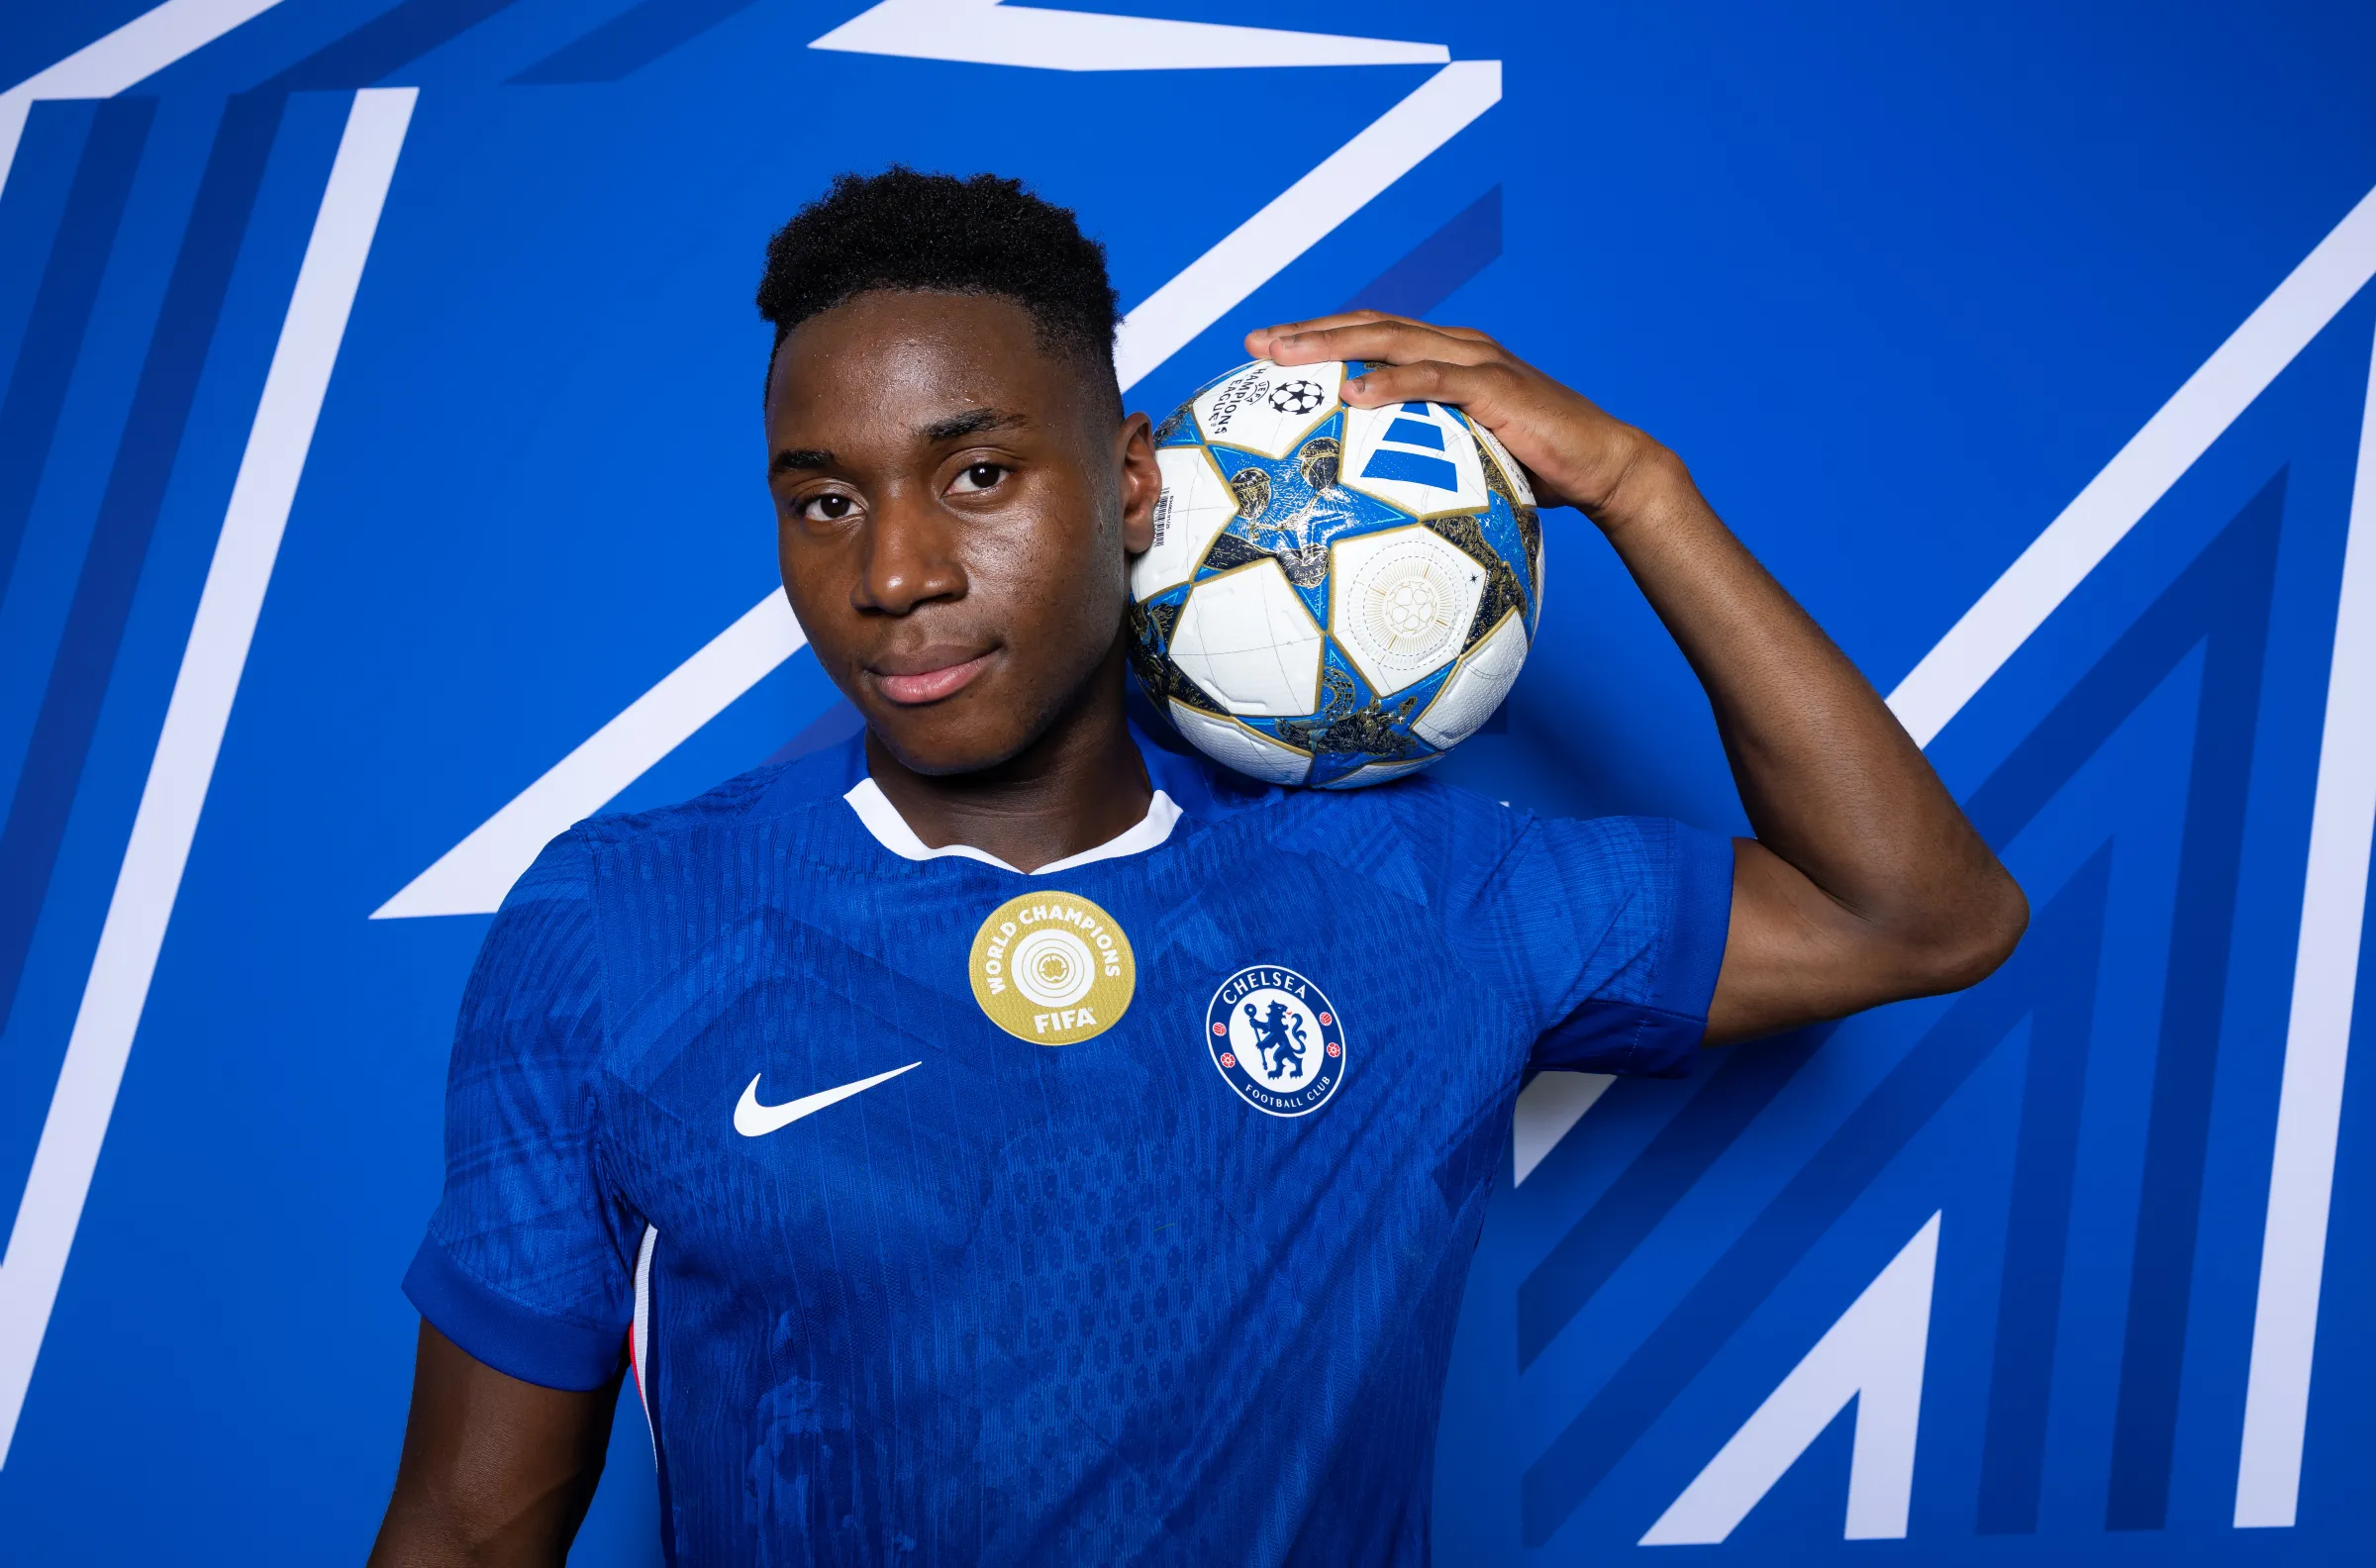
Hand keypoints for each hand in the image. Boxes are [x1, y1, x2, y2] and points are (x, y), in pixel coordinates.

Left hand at [1247, 311, 1663, 521]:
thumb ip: (1423, 455)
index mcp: (1446, 356)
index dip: (1318, 336)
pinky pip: (1435, 380)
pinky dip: (1391, 382)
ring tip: (1286, 357)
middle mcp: (1457, 346)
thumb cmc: (1533, 470)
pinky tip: (1353, 394)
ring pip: (1391, 341)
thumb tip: (1370, 493)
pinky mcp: (1497, 388)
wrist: (1603, 466)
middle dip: (1308, 333)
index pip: (1370, 335)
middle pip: (1368, 326)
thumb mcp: (1467, 456)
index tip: (1265, 351)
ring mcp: (1477, 361)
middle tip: (1256, 344)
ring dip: (1333, 345)